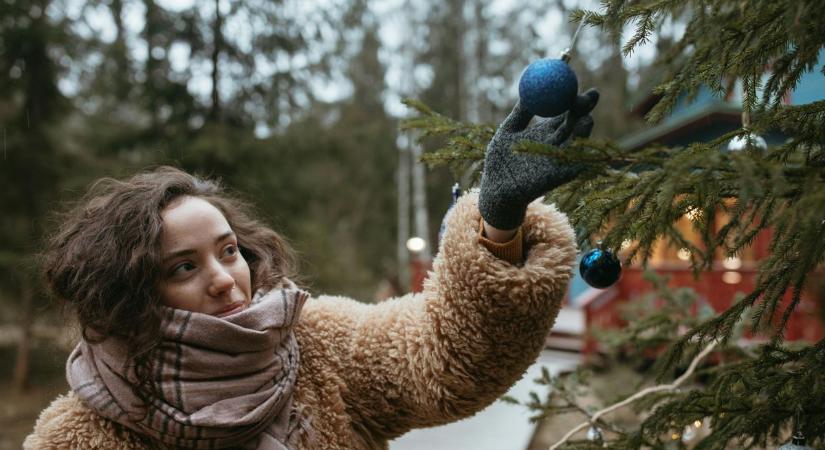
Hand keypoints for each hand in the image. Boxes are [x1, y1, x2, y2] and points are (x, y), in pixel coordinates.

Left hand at [478, 89, 598, 229]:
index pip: (565, 110)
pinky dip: (580, 156)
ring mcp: (559, 159)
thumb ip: (520, 113)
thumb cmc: (499, 161)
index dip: (573, 97)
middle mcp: (557, 143)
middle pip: (576, 121)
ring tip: (585, 119)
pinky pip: (575, 164)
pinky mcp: (560, 176)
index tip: (577, 84)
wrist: (495, 190)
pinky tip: (581, 145)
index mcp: (546, 131)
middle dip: (585, 109)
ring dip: (584, 130)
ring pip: (578, 141)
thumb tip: (529, 88)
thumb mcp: (508, 131)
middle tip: (588, 97)